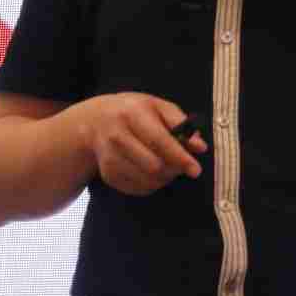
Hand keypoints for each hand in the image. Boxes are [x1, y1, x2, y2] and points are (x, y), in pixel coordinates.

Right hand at [82, 92, 206, 195]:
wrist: (96, 121)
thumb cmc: (135, 112)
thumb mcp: (158, 107)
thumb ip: (180, 124)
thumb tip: (200, 147)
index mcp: (132, 114)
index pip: (158, 140)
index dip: (179, 157)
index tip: (196, 170)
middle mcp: (116, 136)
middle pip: (152, 165)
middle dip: (174, 170)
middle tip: (183, 166)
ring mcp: (109, 157)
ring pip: (146, 180)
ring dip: (165, 178)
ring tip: (169, 167)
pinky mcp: (107, 174)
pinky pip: (137, 189)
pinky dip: (152, 184)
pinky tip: (154, 172)